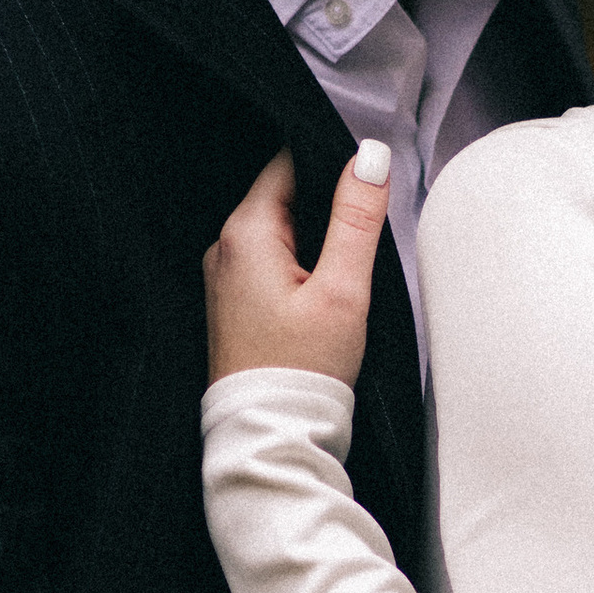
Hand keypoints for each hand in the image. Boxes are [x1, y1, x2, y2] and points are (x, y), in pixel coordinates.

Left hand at [204, 142, 390, 385]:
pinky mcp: (233, 302)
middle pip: (283, 195)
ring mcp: (224, 276)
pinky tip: (318, 298)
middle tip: (354, 247)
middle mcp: (224, 248)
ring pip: (279, 230)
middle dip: (324, 209)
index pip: (287, 162)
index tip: (359, 195)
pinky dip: (299, 268)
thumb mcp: (343, 290)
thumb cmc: (302, 370)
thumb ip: (356, 218)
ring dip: (314, 242)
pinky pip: (269, 262)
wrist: (271, 436)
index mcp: (245, 233)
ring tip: (338, 278)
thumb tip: (369, 156)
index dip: (329, 166)